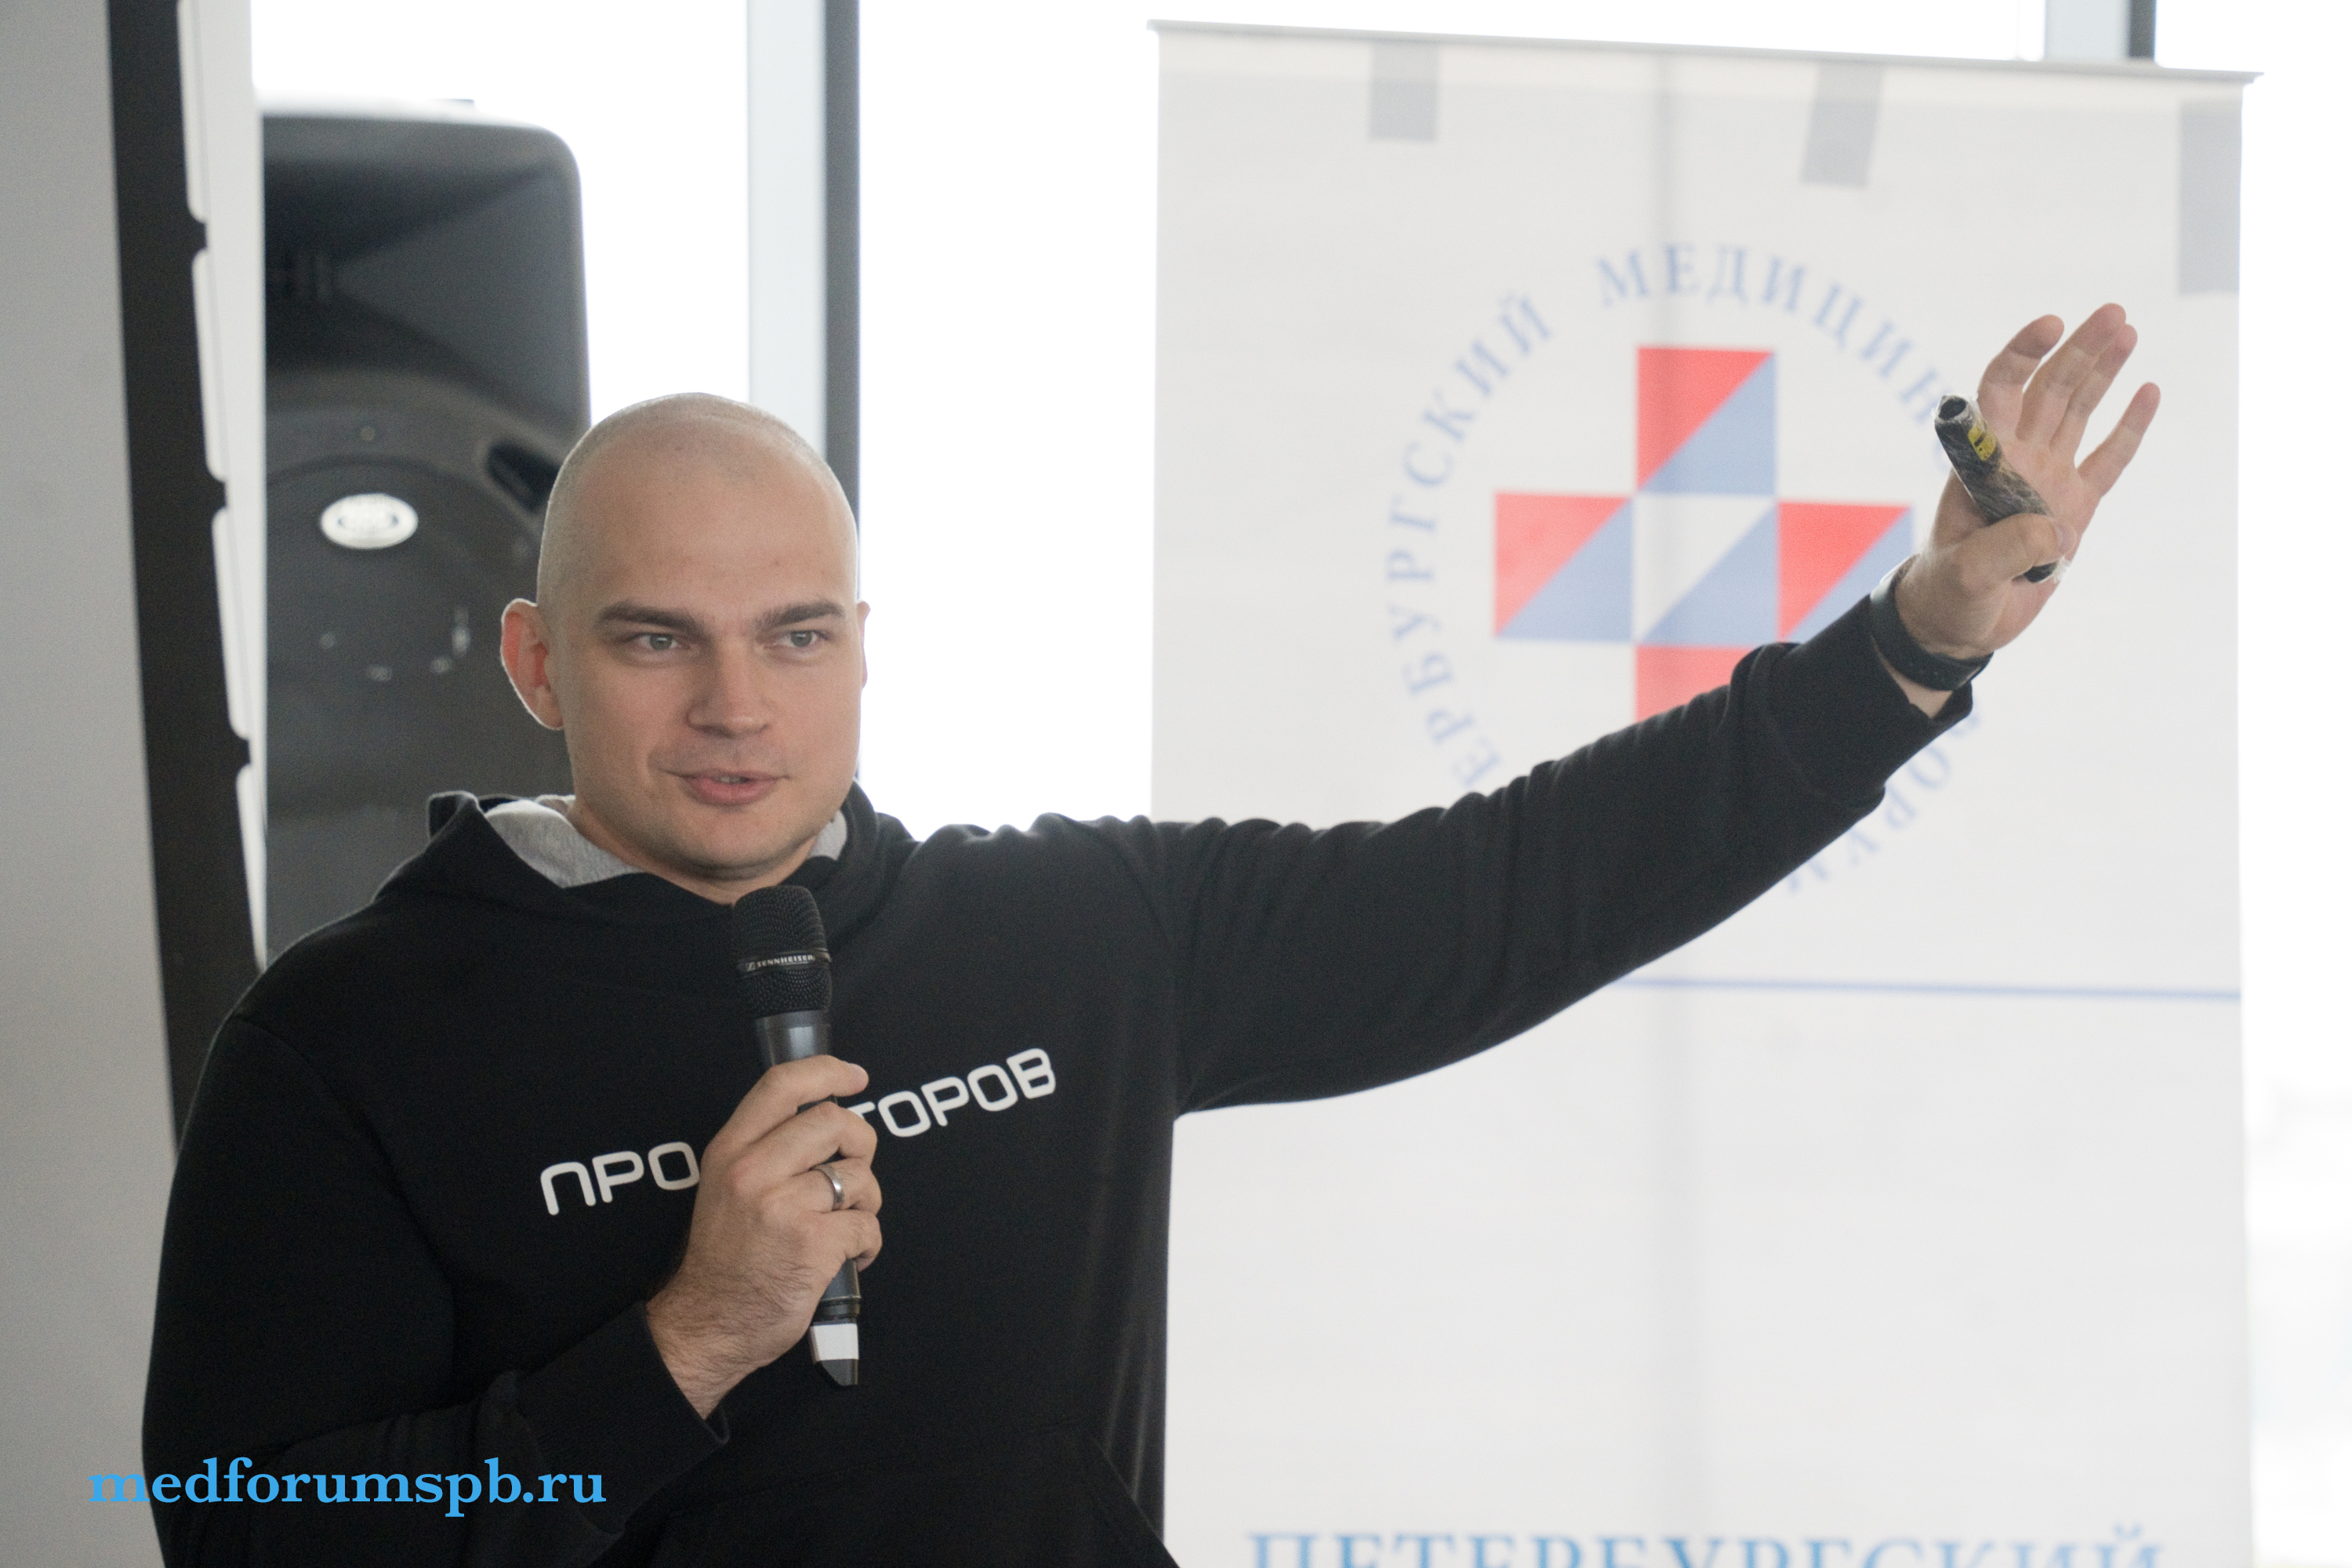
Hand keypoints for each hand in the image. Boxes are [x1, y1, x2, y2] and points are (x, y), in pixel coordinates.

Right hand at [646, 1056, 880, 1416]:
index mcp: (730, 1151)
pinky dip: (868, 1243)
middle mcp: (753, 1171)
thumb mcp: (726, 1187)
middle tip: (854, 1171)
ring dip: (866, 1202)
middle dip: (861, 1143)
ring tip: (845, 1224)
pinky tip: (848, 1257)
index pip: (781, 1086)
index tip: (855, 1077)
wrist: (709, 1324)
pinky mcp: (813, 1242)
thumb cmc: (726, 1259)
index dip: (827, 1071)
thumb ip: (766, 1150)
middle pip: (834, 1121)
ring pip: (859, 1176)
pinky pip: (867, 1225)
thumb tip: (826, 1119)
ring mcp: (784, 1205)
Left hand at [1887, 304, 2159, 707]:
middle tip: (2114, 312)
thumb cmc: (1949, 593)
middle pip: (2050, 390)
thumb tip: (2056, 529)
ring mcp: (2048, 481)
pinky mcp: (2074, 509)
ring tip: (2128, 329)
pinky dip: (2129, 428)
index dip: (2023, 355)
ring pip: (2079, 413)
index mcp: (1984, 463)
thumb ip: (2007, 548)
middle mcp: (2018, 461)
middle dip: (2079, 349)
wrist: (1958, 624)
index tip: (2050, 324)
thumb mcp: (1968, 574)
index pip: (2000, 392)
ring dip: (2102, 371)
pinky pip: (2107, 459)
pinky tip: (2149, 392)